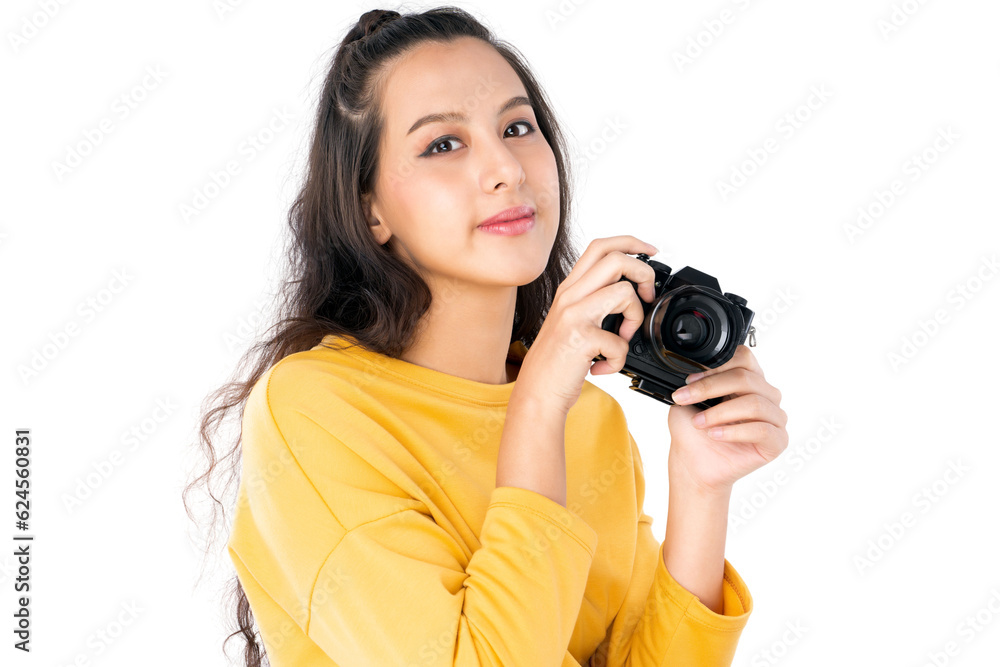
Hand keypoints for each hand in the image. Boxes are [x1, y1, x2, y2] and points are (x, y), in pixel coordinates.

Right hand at [515, 235, 659, 415]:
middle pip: (616, 259)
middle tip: (647, 297)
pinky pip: (620, 340)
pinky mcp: (580, 337)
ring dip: (635, 318)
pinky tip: (603, 366)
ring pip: (624, 292)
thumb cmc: (556, 361)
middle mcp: (570, 295)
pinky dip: (619, 359)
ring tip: (622, 338)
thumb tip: (629, 290)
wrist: (537, 392)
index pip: (600, 246)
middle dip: (644, 273)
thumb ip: (593, 302)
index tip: (651, 252)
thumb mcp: (571, 321)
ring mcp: (574, 314)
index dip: (631, 242)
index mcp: (570, 288)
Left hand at [666, 344, 787, 495]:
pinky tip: (714, 435)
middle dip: (710, 388)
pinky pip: (762, 430)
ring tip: (699, 422)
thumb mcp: (690, 400)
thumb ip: (697, 380)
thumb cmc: (694, 432)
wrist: (694, 465)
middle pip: (746, 379)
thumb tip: (694, 365)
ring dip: (721, 412)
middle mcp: (766, 396)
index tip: (689, 381)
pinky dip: (734, 431)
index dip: (716, 367)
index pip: (744, 358)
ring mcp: (775, 418)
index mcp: (749, 380)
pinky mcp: (778, 441)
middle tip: (686, 399)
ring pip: (754, 404)